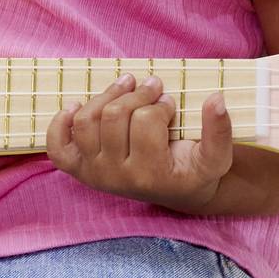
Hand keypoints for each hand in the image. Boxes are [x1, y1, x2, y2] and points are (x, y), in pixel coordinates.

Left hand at [46, 73, 234, 211]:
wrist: (175, 192)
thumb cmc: (194, 170)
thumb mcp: (216, 156)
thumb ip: (220, 130)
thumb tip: (216, 99)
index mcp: (150, 174)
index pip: (146, 121)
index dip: (160, 103)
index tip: (169, 102)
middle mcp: (116, 178)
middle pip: (115, 116)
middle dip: (136, 94)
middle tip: (151, 86)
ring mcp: (94, 174)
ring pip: (87, 120)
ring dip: (106, 95)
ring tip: (126, 86)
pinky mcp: (79, 169)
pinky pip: (57, 145)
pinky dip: (60, 123)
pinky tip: (76, 106)